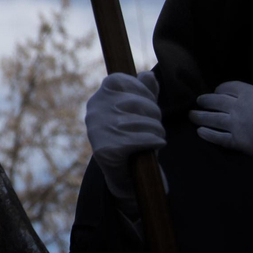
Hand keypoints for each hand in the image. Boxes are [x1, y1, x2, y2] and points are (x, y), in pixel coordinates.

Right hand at [85, 71, 164, 213]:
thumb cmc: (133, 138)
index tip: (150, 105)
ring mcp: (97, 130)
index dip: (142, 91)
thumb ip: (144, 92)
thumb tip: (148, 75)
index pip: (122, 80)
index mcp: (99, 98)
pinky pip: (140, 139)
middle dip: (154, 114)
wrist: (126, 176)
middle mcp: (94, 111)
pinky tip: (158, 145)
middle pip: (136, 102)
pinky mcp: (105, 149)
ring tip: (158, 136)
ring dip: (157, 130)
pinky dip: (155, 142)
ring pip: (141, 122)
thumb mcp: (140, 112)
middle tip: (157, 125)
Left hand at [189, 74, 252, 167]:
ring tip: (192, 117)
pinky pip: (219, 138)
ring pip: (213, 119)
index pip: (229, 87)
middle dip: (205, 101)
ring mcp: (239, 125)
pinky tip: (200, 133)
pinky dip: (208, 135)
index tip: (217, 92)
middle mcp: (241, 107)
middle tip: (198, 102)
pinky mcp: (242, 143)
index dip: (221, 89)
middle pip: (215, 102)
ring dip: (200, 117)